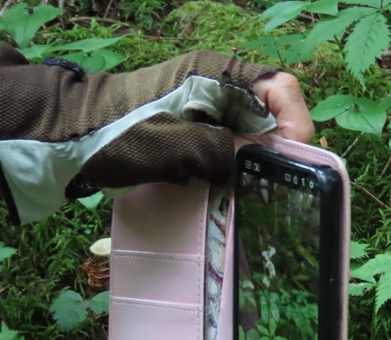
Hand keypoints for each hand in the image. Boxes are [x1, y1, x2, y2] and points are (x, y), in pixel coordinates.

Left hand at [0, 45, 314, 223]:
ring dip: (260, 162)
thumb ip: (223, 149)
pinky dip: (241, 168)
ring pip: (259, 136)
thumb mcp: (172, 145)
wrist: (71, 140)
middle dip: (279, 148)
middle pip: (275, 115)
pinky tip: (231, 186)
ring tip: (251, 189)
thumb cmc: (118, 135)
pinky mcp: (203, 131)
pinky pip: (238, 148)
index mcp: (217, 74)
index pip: (281, 88)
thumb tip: (266, 161)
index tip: (287, 159)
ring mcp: (212, 109)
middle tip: (270, 182)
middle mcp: (221, 87)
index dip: (293, 122)